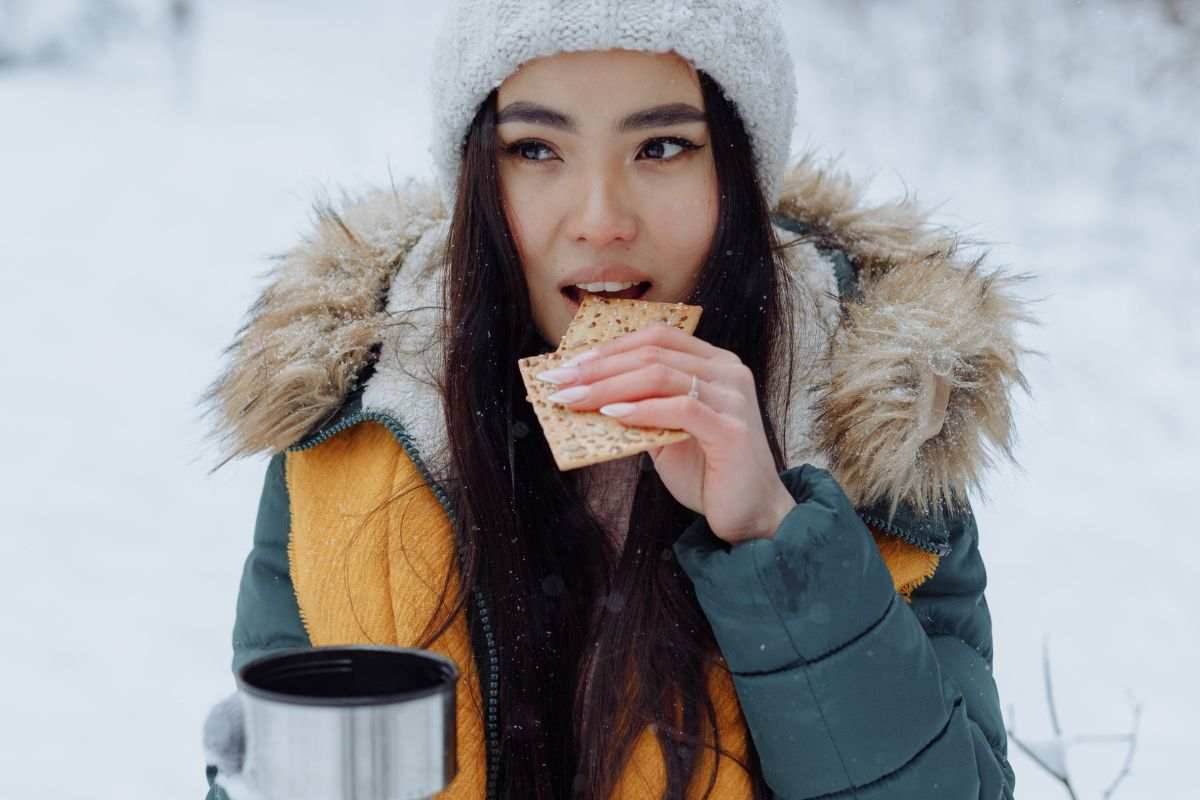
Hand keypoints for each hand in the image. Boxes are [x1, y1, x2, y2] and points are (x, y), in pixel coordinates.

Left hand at [535, 323, 794, 543]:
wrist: (750, 515)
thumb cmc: (707, 472)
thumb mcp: (665, 432)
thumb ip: (639, 409)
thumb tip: (586, 394)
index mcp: (713, 363)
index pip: (657, 337)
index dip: (609, 347)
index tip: (567, 365)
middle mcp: (727, 371)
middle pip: (653, 352)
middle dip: (598, 366)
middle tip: (558, 381)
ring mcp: (732, 397)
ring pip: (661, 374)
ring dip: (609, 386)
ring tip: (573, 398)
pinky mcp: (732, 429)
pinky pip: (680, 408)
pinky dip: (641, 409)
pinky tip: (612, 415)